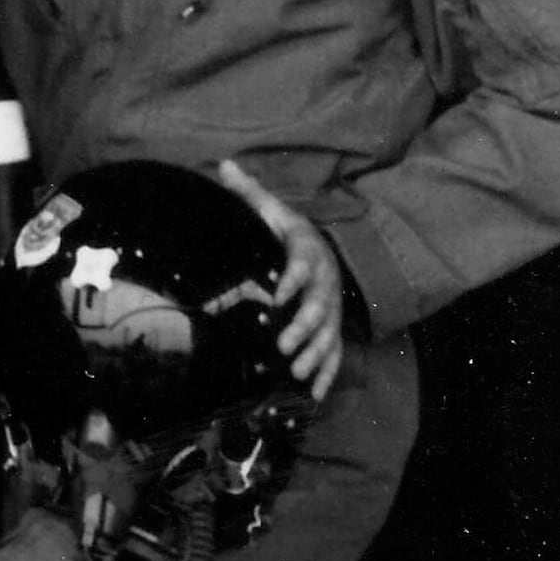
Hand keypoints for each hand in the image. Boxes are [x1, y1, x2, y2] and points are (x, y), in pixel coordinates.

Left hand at [217, 159, 344, 401]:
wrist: (332, 254)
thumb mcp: (275, 212)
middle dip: (304, 327)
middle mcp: (323, 286)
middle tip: (285, 345)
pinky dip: (327, 375)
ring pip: (328, 336)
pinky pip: (335, 355)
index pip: (303, 267)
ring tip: (298, 372)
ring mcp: (331, 312)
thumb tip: (224, 165)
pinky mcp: (333, 332)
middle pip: (318, 308)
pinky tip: (314, 395)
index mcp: (307, 255)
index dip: (293, 280)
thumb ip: (251, 194)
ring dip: (315, 355)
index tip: (278, 294)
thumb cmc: (293, 235)